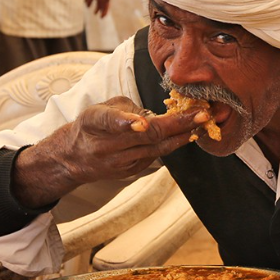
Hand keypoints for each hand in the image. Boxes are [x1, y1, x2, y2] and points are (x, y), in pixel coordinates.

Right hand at [11, 96, 209, 207]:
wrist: (76, 157)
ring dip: (183, 135)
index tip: (142, 124)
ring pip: (157, 148)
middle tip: (201, 114)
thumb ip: (131, 109)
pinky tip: (191, 132)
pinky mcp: (131, 171)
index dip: (126, 123)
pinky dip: (175, 143)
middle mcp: (105, 145)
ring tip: (204, 122)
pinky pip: (158, 155)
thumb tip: (162, 112)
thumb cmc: (94, 125)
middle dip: (177, 125)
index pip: (109, 122)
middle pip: (145, 136)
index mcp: (94, 122)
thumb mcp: (104, 108)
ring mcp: (119, 162)